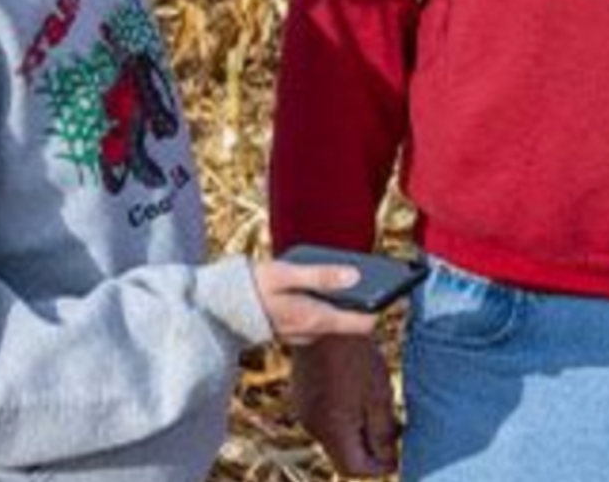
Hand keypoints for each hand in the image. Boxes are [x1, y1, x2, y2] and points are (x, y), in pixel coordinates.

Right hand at [255, 259, 382, 345]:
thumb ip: (320, 275)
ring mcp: (302, 335)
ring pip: (334, 318)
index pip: (364, 323)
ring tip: (337, 273)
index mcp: (316, 319)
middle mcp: (312, 332)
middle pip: (350, 319)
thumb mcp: (286, 274)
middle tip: (364, 273)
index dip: (379, 305)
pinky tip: (313, 285)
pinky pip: (318, 318)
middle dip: (358, 298)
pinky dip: (322, 304)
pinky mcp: (293, 331)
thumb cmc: (251, 288)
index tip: (390, 287)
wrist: (219, 310)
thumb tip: (355, 275)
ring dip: (338, 300)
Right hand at [287, 333, 397, 475]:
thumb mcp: (379, 396)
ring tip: (377, 405)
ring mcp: (305, 412)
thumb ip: (383, 433)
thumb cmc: (355, 357)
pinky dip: (344, 416)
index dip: (379, 467)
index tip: (397, 455)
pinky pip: (326, 419)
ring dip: (357, 430)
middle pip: (344, 454)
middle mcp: (314, 427)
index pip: (354, 469)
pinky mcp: (303, 397)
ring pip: (335, 436)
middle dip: (370, 448)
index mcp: (332, 430)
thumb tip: (388, 460)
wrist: (324, 322)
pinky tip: (357, 393)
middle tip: (393, 427)